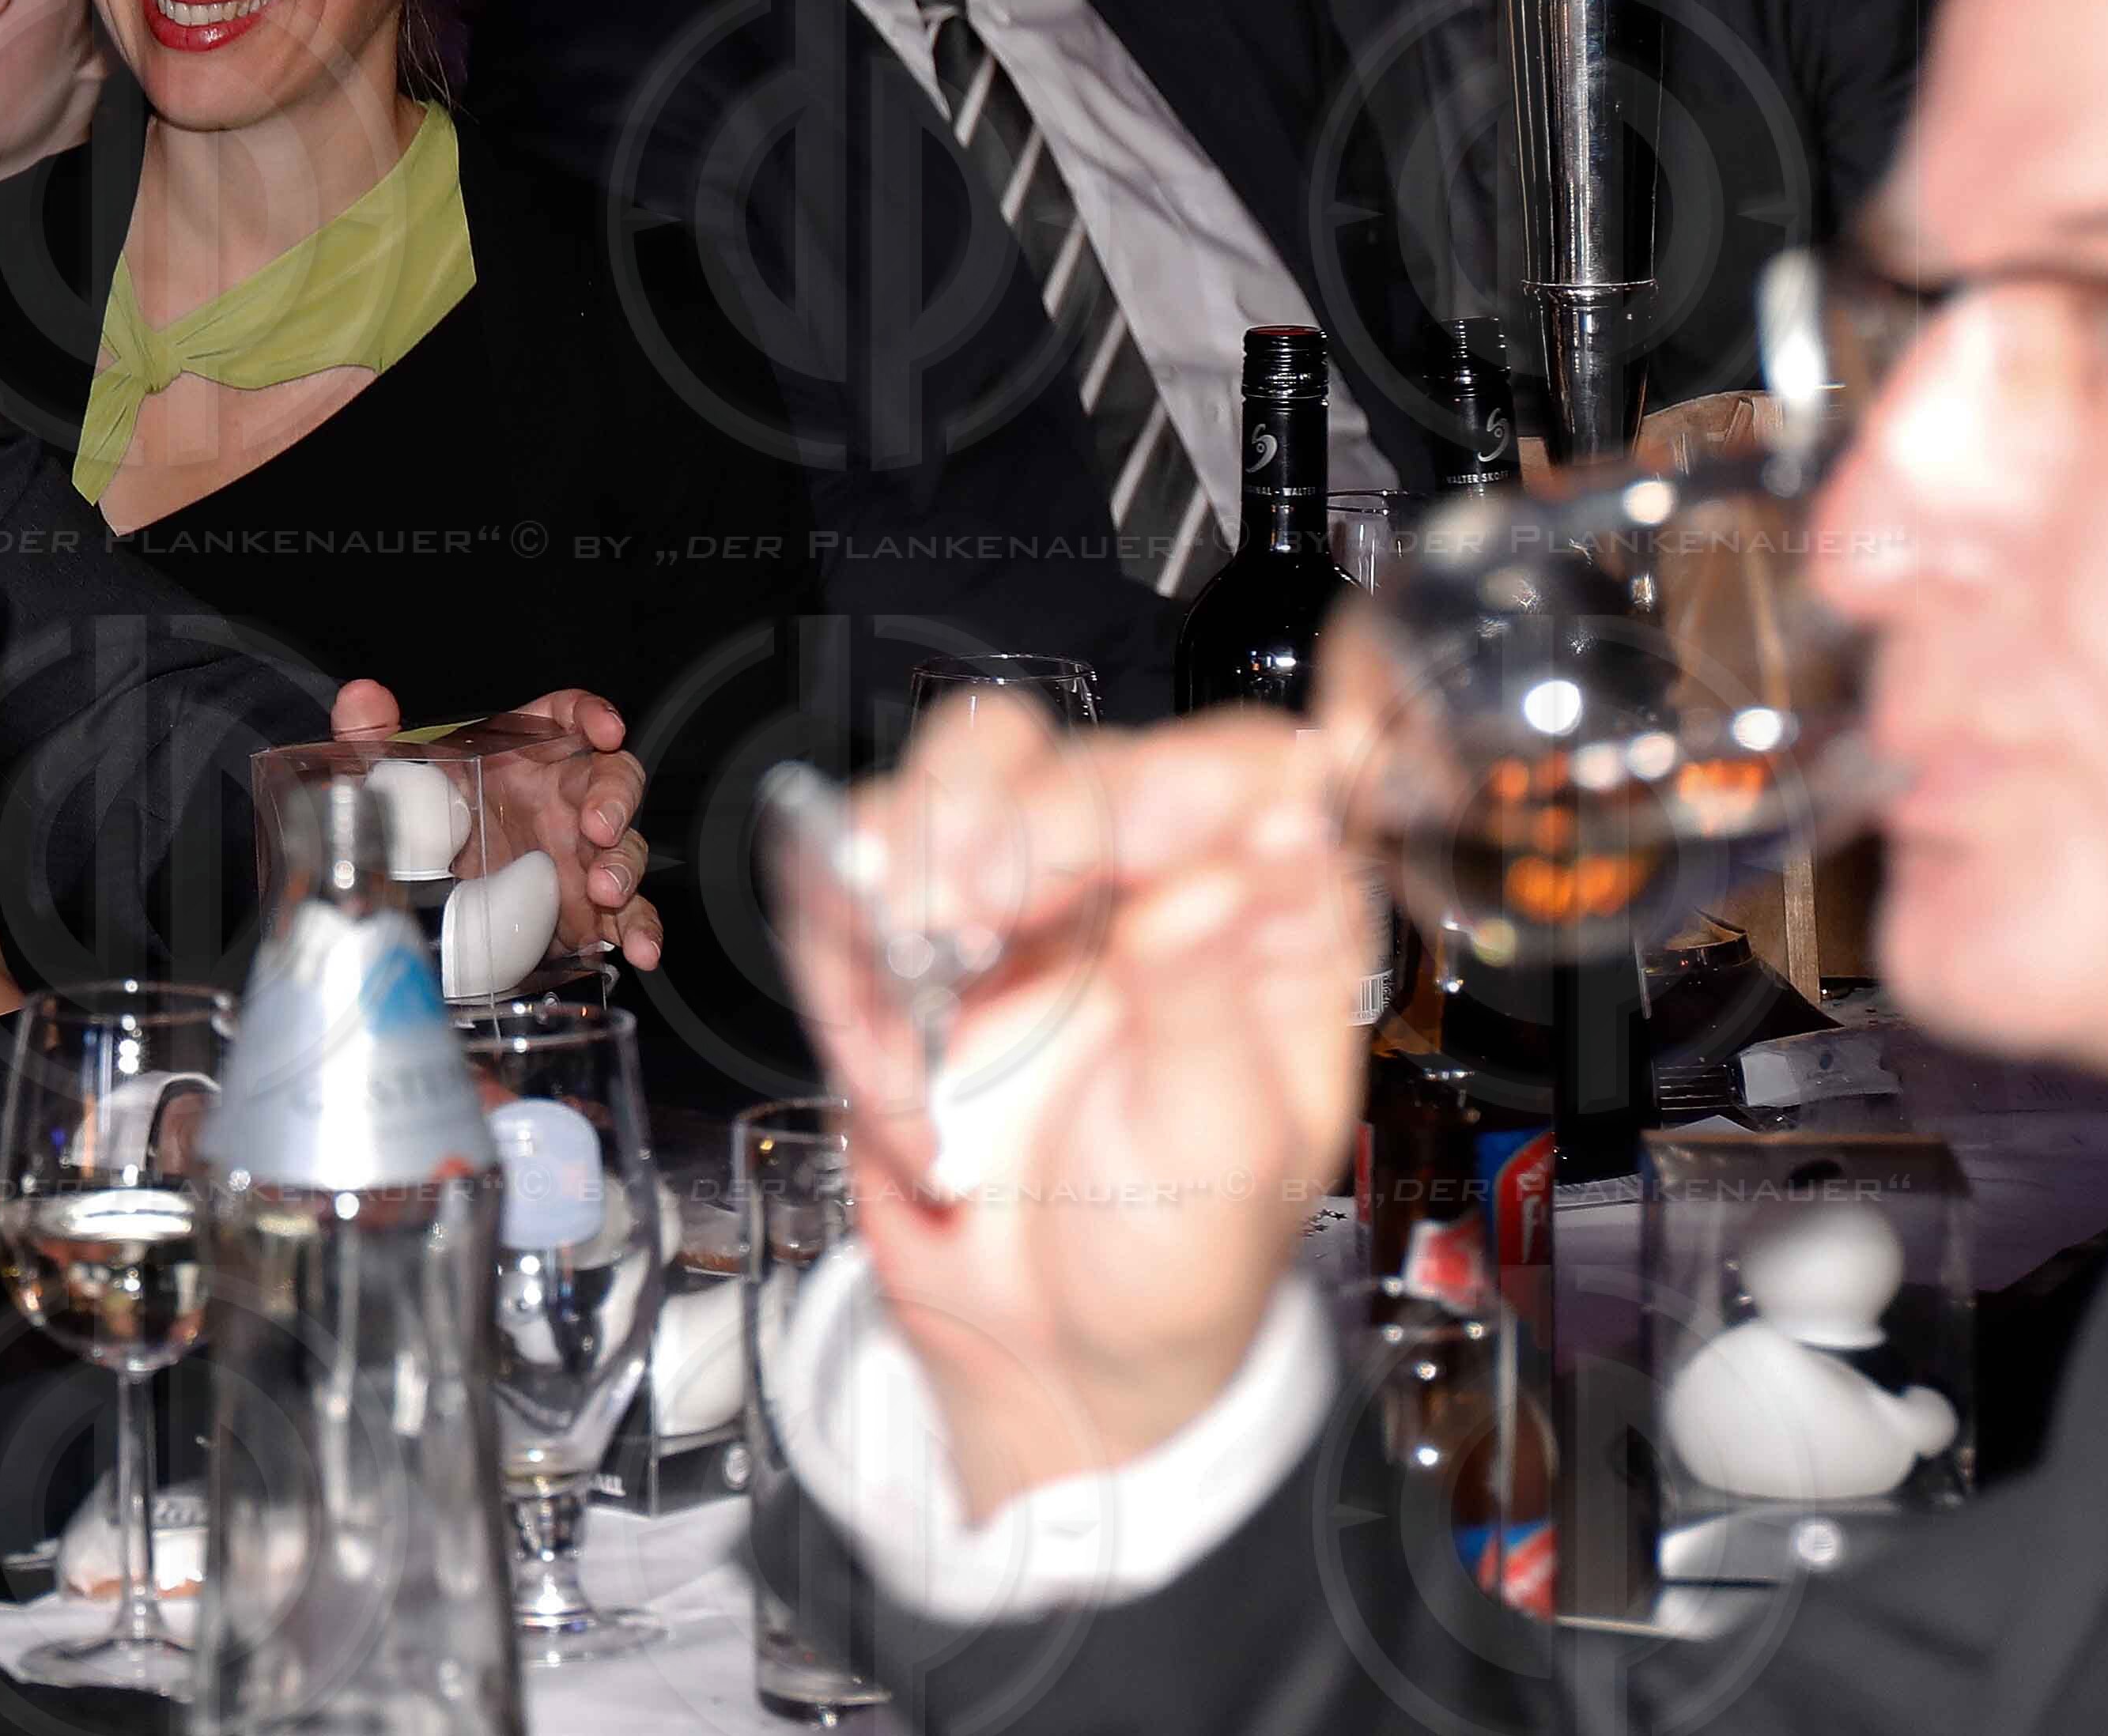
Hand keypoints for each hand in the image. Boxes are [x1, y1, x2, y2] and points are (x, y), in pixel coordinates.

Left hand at [333, 679, 662, 968]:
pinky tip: (639, 948)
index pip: (567, 717)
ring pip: (626, 846)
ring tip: (606, 891)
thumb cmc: (423, 823)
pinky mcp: (587, 909)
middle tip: (597, 826)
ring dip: (625, 865)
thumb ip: (374, 736)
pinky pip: (628, 914)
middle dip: (615, 798)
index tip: (603, 730)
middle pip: (612, 779)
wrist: (424, 899)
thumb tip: (361, 697)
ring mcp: (579, 854)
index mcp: (522, 755)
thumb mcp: (393, 782)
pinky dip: (640, 929)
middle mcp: (560, 798)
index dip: (591, 715)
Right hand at [771, 698, 1363, 1517]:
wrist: (1049, 1357)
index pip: (1243, 770)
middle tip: (981, 907)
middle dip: (1018, 816)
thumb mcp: (1223, 1151)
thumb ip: (1213, 998)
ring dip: (920, 840)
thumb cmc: (1176, 1258)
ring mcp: (1026, 900)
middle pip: (1076, 750)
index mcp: (1261, 920)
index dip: (1182, 778)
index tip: (1126, 846)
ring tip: (923, 945)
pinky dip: (847, 945)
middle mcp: (1145, 883)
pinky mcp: (916, 933)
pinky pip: (853, 867)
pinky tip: (892, 1055)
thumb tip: (1249, 858)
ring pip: (961, 769)